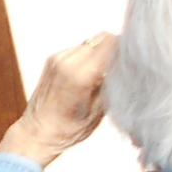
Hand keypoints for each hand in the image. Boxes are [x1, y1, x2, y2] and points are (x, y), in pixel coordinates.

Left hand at [0, 33, 117, 168]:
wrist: (36, 133)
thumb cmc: (70, 129)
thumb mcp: (101, 109)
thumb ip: (113, 82)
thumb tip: (127, 65)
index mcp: (81, 74)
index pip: (112, 43)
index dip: (127, 49)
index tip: (134, 61)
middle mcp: (67, 61)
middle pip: (103, 38)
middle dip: (116, 49)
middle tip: (122, 67)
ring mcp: (57, 58)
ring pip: (91, 42)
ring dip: (102, 52)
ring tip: (104, 73)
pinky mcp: (52, 59)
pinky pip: (79, 49)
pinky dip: (89, 57)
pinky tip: (90, 74)